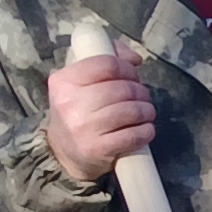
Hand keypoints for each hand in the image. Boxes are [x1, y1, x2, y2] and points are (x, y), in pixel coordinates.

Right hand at [43, 43, 156, 183]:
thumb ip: (106, 60)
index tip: (132, 75)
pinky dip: (146, 131)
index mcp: (64, 81)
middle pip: (123, 88)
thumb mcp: (80, 82)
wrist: (64, 153)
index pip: (106, 64)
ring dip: (147, 111)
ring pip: (131, 110)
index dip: (127, 68)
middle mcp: (70, 103)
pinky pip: (134, 135)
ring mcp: (83, 127)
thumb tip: (135, 58)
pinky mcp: (97, 149)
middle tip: (142, 97)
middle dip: (141, 91)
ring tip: (145, 113)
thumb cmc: (78, 110)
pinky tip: (144, 129)